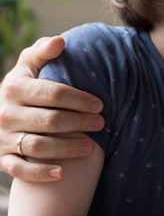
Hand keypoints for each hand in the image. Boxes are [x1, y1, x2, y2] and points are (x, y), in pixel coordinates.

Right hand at [0, 36, 103, 181]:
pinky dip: (40, 173)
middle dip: (79, 123)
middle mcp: (5, 114)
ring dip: (66, 149)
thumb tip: (61, 41)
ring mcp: (3, 138)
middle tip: (101, 124)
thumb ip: (43, 51)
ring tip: (92, 148)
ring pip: (38, 147)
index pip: (53, 94)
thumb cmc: (24, 85)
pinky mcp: (1, 158)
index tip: (101, 104)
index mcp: (14, 88)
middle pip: (50, 121)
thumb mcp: (29, 64)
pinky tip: (62, 174)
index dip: (80, 99)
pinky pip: (19, 170)